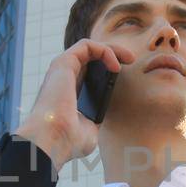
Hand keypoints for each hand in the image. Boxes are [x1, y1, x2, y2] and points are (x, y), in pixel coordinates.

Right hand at [14, 38, 136, 167]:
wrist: (53, 140)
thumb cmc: (68, 140)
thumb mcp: (88, 130)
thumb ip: (94, 121)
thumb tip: (98, 119)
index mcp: (69, 94)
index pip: (89, 74)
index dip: (108, 71)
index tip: (126, 76)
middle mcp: (64, 79)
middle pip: (91, 57)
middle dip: (114, 54)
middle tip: (131, 60)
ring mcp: (62, 70)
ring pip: (89, 47)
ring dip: (112, 48)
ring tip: (129, 58)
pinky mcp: (63, 63)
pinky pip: (86, 45)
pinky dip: (104, 50)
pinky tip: (116, 65)